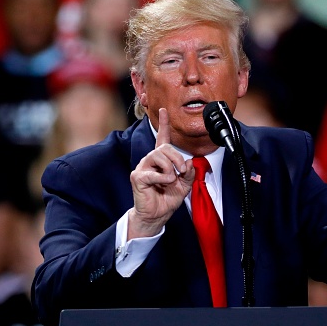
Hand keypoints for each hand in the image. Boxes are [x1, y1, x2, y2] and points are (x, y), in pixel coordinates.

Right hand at [128, 108, 194, 238]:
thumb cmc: (167, 199)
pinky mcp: (138, 177)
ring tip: (171, 179)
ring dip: (170, 168)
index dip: (164, 124)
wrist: (157, 215)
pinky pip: (153, 172)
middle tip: (181, 171)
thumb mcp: (184, 185)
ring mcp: (142, 167)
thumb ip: (188, 173)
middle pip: (165, 147)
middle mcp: (150, 160)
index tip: (164, 110)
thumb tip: (188, 162)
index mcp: (161, 160)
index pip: (162, 138)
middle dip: (178, 158)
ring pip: (158, 156)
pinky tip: (162, 184)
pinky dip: (162, 179)